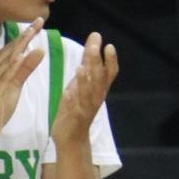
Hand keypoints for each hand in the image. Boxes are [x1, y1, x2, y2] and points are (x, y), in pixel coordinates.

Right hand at [0, 20, 44, 145]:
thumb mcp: (14, 87)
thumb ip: (24, 69)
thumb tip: (37, 51)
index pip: (13, 48)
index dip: (26, 35)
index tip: (39, 22)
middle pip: (10, 49)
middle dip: (26, 35)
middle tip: (39, 19)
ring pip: (7, 59)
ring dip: (20, 45)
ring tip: (32, 32)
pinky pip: (4, 76)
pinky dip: (13, 65)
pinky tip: (21, 56)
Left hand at [52, 31, 117, 147]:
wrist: (72, 140)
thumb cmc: (77, 108)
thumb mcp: (82, 83)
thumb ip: (88, 63)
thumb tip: (94, 39)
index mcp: (99, 90)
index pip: (109, 73)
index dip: (110, 61)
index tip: (109, 45)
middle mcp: (96, 99)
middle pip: (99, 80)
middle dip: (96, 64)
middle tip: (93, 48)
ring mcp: (85, 110)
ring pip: (88, 95)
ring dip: (85, 81)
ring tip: (80, 67)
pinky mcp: (74, 120)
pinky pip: (74, 110)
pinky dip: (71, 101)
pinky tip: (67, 93)